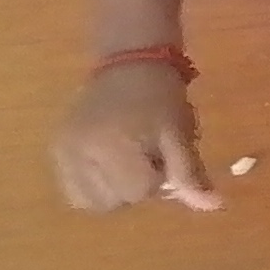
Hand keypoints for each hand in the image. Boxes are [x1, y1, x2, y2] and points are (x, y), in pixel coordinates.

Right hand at [50, 60, 218, 212]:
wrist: (128, 62)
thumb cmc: (160, 97)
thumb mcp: (179, 134)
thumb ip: (190, 174)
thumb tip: (214, 207)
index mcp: (112, 145)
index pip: (139, 191)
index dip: (157, 178)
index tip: (161, 154)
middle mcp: (79, 152)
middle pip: (114, 201)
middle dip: (135, 187)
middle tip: (144, 155)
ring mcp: (62, 151)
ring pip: (90, 201)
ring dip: (112, 191)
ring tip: (125, 161)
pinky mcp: (55, 149)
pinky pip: (73, 189)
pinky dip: (93, 186)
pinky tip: (107, 163)